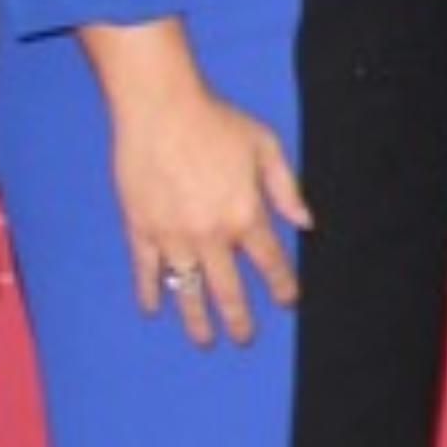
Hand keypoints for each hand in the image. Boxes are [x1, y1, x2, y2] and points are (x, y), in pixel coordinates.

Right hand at [106, 66, 309, 346]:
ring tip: (204, 339)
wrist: (160, 107)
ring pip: (187, 291)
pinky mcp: (140, 230)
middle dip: (239, 319)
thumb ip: (287, 188)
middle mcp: (211, 235)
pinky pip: (146, 272)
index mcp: (245, 215)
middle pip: (228, 290)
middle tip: (243, 337)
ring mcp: (173, 236)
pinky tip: (154, 310)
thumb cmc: (216, 121)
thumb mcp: (265, 147)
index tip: (289, 302)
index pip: (270, 263)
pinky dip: (149, 293)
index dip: (282, 286)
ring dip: (197, 320)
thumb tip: (306, 222)